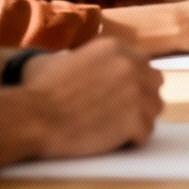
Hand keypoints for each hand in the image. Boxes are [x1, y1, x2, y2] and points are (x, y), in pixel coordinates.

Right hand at [21, 39, 162, 158]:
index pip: (143, 64)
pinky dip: (132, 140)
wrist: (33, 116)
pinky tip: (113, 140)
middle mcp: (132, 65)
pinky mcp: (134, 120)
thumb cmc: (40, 89)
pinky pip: (146, 133)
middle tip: (121, 113)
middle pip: (154, 84)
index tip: (119, 95)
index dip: (132, 82)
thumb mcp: (65, 59)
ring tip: (116, 128)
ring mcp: (136, 92)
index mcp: (116, 48)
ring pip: (154, 109)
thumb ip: (88, 58)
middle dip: (141, 98)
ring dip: (139, 119)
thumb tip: (89, 65)